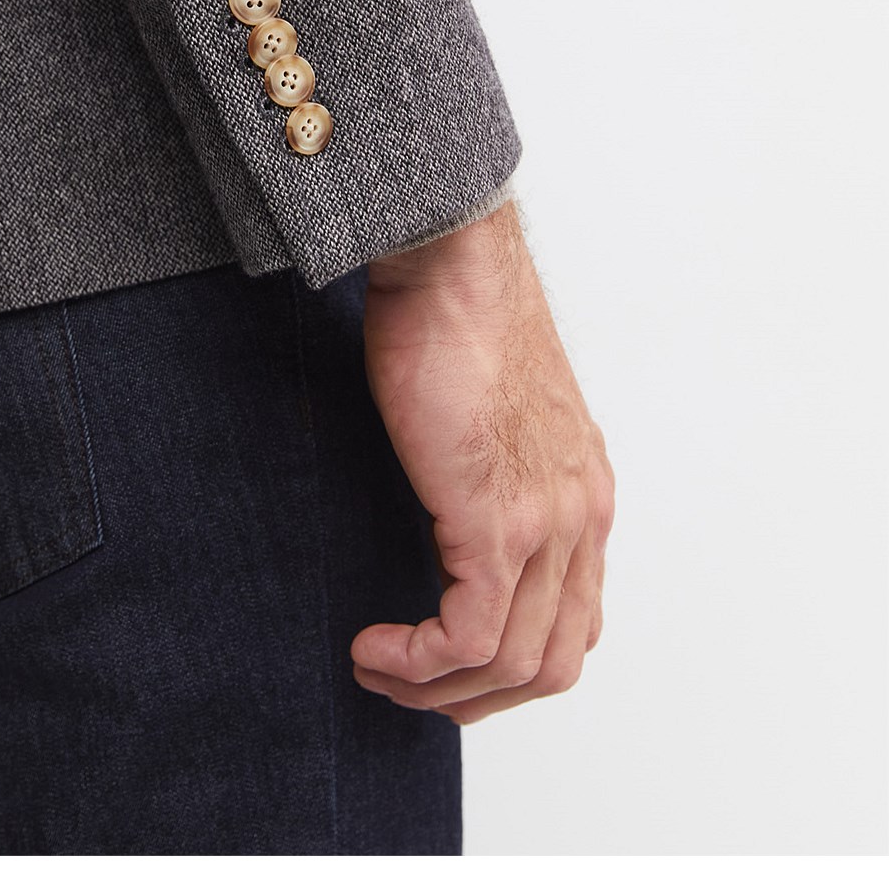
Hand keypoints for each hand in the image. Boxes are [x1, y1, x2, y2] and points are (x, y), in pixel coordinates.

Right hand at [354, 197, 614, 723]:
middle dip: (479, 696)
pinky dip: (421, 662)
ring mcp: (547, 521)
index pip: (575, 620)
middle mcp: (582, 515)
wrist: (451, 264)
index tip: (444, 657)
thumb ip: (489, 469)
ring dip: (442, 689)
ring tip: (380, 670)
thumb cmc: (455, 315)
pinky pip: (470, 636)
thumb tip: (443, 501)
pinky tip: (376, 649)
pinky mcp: (497, 521)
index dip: (509, 659)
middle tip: (409, 686)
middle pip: (555, 660)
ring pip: (516, 662)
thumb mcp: (490, 411)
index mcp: (584, 491)